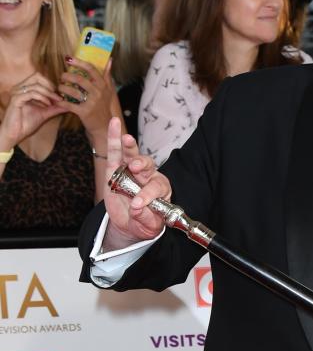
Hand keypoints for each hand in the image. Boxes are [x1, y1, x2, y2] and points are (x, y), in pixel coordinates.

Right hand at [0, 74, 66, 149]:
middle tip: (58, 96)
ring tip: (56, 102)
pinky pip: (32, 93)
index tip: (60, 94)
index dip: (51, 84)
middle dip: (50, 86)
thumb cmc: (27, 123)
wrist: (15, 134)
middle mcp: (20, 88)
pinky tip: (48, 105)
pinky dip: (42, 98)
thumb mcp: (46, 113)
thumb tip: (70, 104)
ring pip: (36, 85)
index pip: (39, 77)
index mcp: (25, 89)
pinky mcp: (16, 99)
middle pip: (37, 76)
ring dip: (49, 93)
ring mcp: (17, 93)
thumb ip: (56, 107)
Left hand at [59, 57, 119, 144]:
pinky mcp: (84, 112)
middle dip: (67, 76)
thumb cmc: (104, 107)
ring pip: (73, 91)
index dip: (79, 62)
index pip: (92, 69)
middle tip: (61, 76)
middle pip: (80, 79)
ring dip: (62, 88)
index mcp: (104, 86)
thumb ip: (107, 75)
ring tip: (59, 87)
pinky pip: (69, 104)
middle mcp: (99, 93)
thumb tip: (110, 60)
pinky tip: (57, 100)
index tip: (68, 59)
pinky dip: (61, 102)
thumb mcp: (109, 91)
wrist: (105, 126)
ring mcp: (92, 103)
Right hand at [101, 117, 171, 249]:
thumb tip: (136, 208)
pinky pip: (115, 151)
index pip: (156, 188)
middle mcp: (148, 177)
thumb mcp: (149, 226)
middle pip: (147, 167)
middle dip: (141, 165)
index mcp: (161, 189)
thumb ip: (145, 218)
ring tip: (127, 139)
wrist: (130, 223)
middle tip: (135, 168)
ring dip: (130, 147)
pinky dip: (114, 137)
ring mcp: (131, 171)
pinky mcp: (115, 169)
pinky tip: (114, 123)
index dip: (147, 195)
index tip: (137, 205)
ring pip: (133, 156)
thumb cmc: (144, 222)